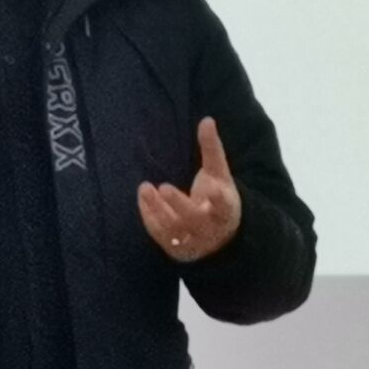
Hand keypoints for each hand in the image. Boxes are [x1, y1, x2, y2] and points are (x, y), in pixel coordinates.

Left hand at [138, 117, 241, 263]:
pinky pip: (160, 234)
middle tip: (165, 187)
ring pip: (173, 229)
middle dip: (179, 204)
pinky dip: (149, 217)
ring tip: (145, 187)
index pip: (223, 205)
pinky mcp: (176, 248)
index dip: (218, 199)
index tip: (212, 189)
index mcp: (225, 209)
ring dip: (157, 210)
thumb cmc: (218, 198)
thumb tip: (207, 119)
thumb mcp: (220, 175)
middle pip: (194, 219)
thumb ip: (212, 149)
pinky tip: (143, 196)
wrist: (219, 238)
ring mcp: (192, 240)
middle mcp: (209, 228)